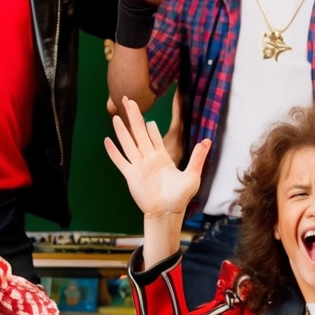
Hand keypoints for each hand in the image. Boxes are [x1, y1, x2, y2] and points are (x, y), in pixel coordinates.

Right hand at [104, 97, 208, 218]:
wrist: (167, 213)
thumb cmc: (180, 197)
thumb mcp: (193, 175)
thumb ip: (197, 157)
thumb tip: (207, 141)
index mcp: (162, 158)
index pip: (154, 138)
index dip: (150, 127)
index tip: (147, 117)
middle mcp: (149, 159)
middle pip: (139, 133)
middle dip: (134, 117)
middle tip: (128, 101)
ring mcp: (139, 167)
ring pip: (128, 144)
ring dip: (122, 130)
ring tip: (116, 117)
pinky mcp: (131, 176)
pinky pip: (121, 161)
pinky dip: (114, 152)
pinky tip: (107, 141)